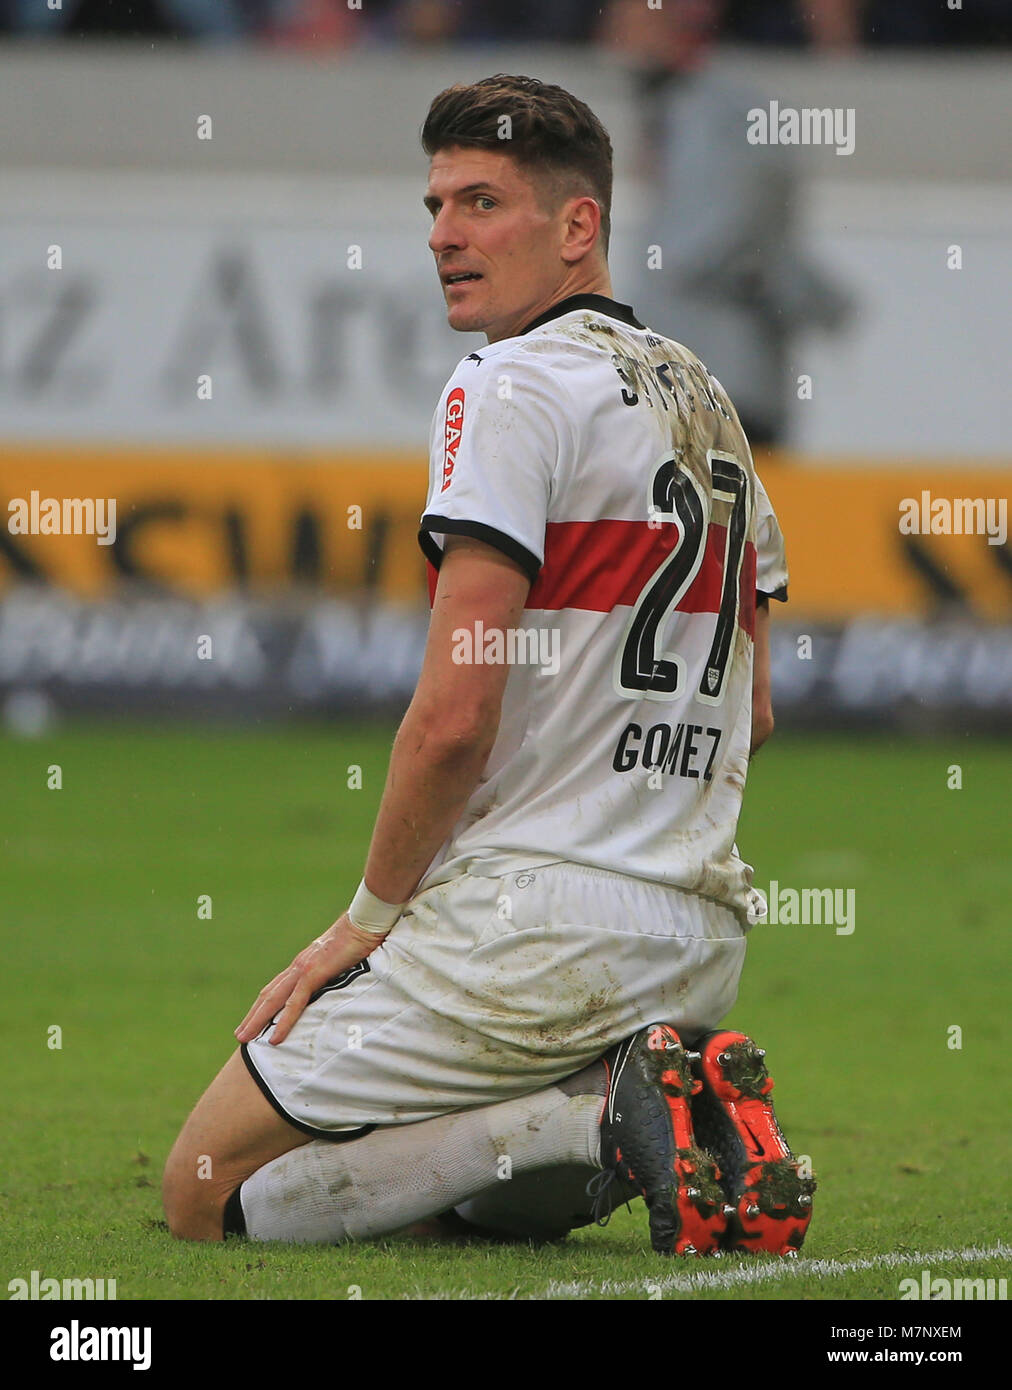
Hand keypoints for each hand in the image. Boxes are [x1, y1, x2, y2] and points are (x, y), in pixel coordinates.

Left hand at [234, 913, 386, 1046]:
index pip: (278, 987)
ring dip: (258, 1020)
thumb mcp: (344, 958)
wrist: (364, 921)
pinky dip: (283, 1022)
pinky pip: (295, 1003)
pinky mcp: (313, 973)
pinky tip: (275, 1038)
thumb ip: (337, 969)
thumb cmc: (360, 936)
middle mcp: (298, 966)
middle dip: (253, 1016)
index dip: (264, 1004)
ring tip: (245, 1038)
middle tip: (240, 1035)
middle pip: (269, 995)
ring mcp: (303, 969)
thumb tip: (341, 979)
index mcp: (304, 963)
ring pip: (274, 1000)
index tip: (255, 1018)